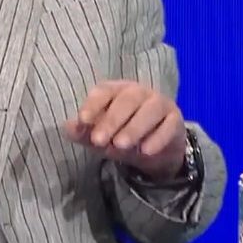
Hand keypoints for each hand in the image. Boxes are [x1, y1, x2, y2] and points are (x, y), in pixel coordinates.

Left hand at [63, 80, 186, 179]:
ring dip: (134, 127)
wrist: (153, 150)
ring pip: (150, 109)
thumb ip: (83, 132)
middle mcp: (139, 92)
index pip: (104, 91)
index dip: (93, 104)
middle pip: (127, 100)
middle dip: (111, 120)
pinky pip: (169, 126)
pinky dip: (158, 138)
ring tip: (120, 145)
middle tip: (98, 140)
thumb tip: (67, 127)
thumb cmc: (120, 135)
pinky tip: (145, 151)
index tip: (82, 121)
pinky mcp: (175, 119)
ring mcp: (160, 103)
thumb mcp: (100, 136)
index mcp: (116, 90)